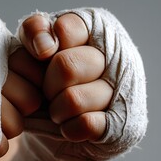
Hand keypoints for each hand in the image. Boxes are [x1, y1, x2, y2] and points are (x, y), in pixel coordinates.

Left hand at [17, 8, 147, 160]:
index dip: (43, 47)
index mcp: (99, 29)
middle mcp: (120, 55)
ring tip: (60, 111)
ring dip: (57, 111)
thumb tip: (45, 46)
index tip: (40, 59)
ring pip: (74, 100)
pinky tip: (71, 127)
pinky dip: (70, 129)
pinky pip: (85, 124)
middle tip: (49, 93)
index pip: (67, 28)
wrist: (58, 132)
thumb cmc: (48, 82)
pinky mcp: (124, 125)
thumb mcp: (35, 50)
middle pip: (66, 67)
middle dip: (48, 85)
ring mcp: (126, 91)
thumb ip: (34, 31)